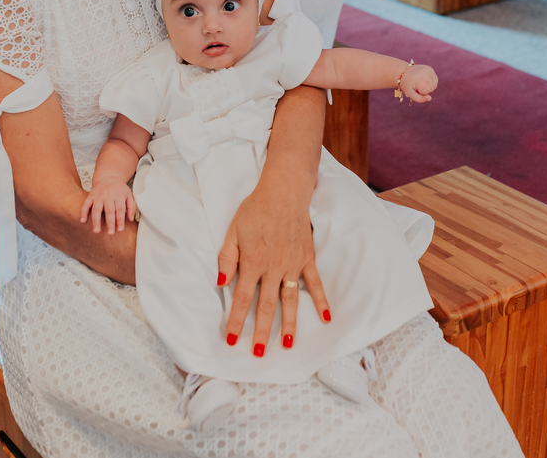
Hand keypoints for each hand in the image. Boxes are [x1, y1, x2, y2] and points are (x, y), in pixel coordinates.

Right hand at [81, 179, 135, 234]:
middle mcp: (108, 197)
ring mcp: (98, 197)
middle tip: (110, 233)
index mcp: (118, 196)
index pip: (120, 210)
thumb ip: (131, 207)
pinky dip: (83, 212)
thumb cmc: (119, 188)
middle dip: (109, 223)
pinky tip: (83, 220)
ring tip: (96, 230)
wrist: (108, 176)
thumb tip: (130, 219)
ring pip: (96, 209)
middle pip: (109, 211)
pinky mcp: (90, 196)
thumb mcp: (129, 194)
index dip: (120, 220)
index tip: (120, 229)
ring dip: (96, 220)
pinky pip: (86, 204)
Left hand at [217, 185, 329, 356]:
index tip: (231, 339)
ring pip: (290, 300)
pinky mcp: (307, 259)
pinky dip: (321, 301)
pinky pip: (315, 283)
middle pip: (266, 306)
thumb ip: (226, 259)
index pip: (242, 298)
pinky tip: (326, 318)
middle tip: (258, 353)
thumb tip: (220, 283)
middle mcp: (273, 267)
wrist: (283, 192)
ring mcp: (293, 264)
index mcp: (252, 262)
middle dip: (261, 331)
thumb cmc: (254, 211)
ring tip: (288, 345)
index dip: (235, 320)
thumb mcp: (232, 232)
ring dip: (290, 324)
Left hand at [400, 63, 437, 103]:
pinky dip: (430, 82)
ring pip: (434, 85)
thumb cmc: (406, 84)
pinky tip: (423, 80)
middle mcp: (426, 73)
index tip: (414, 87)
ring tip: (420, 82)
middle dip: (424, 90)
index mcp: (421, 78)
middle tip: (416, 85)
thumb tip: (430, 98)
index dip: (420, 92)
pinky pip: (435, 81)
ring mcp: (429, 70)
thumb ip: (419, 99)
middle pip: (432, 89)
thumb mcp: (409, 93)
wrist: (403, 72)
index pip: (427, 92)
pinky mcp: (431, 69)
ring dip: (428, 86)